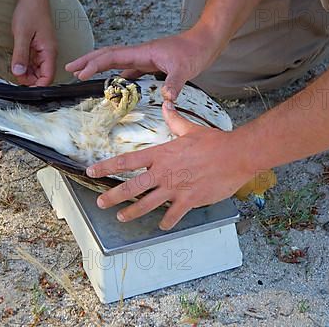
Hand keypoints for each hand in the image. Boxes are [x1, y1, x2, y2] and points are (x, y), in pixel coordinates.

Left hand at [10, 0, 56, 85]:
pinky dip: (25, 64)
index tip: (23, 86)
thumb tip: (18, 73)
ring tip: (15, 67)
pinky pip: (33, 62)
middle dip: (29, 80)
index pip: (48, 78)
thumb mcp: (22, 34)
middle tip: (14, 75)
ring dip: (26, 72)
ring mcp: (43, 50)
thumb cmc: (30, 11)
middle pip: (42, 76)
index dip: (36, 85)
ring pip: (37, 70)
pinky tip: (17, 61)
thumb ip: (20, 55)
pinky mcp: (38, 47)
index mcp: (49, 52)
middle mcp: (49, 53)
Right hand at [65, 26, 223, 100]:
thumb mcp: (184, 69)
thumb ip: (174, 84)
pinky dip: (117, 75)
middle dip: (87, 60)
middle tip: (69, 68)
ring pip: (115, 61)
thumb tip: (166, 98)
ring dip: (98, 66)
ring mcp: (143, 59)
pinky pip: (128, 69)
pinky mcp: (150, 64)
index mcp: (141, 53)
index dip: (93, 64)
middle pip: (107, 55)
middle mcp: (139, 54)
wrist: (204, 43)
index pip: (111, 56)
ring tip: (83, 73)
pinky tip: (115, 84)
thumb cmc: (193, 52)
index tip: (79, 73)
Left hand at [86, 101, 253, 229]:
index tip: (92, 170)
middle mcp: (164, 172)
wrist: (236, 155)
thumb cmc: (214, 142)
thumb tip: (166, 104)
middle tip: (100, 202)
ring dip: (132, 212)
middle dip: (113, 196)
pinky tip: (162, 225)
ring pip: (147, 204)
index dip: (107, 166)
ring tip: (122, 217)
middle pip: (131, 187)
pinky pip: (173, 215)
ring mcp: (176, 188)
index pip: (127, 161)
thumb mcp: (190, 129)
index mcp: (161, 154)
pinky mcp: (189, 200)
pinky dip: (167, 222)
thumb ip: (174, 119)